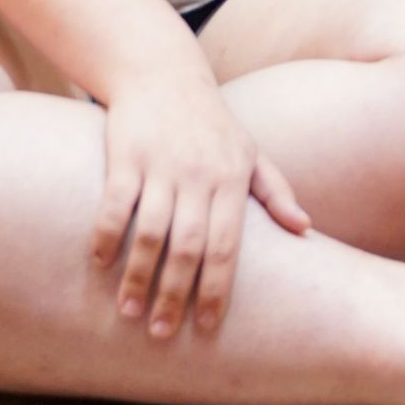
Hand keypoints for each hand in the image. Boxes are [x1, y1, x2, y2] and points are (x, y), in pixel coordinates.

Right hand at [94, 70, 310, 336]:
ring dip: (137, 276)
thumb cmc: (211, 123)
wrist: (163, 73)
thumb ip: (276, 192)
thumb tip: (305, 229)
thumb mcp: (249, 152)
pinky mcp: (126, 155)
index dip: (217, 289)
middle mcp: (199, 174)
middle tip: (162, 332)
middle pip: (189, 247)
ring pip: (150, 232)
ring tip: (128, 312)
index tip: (207, 327)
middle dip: (175, 294)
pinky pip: (115, 204)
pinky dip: (105, 235)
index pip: (228, 246)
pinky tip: (99, 264)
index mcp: (232, 179)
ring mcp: (161, 165)